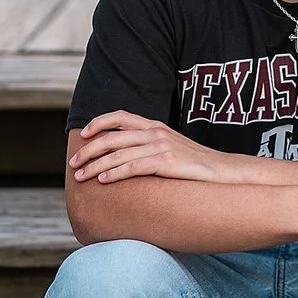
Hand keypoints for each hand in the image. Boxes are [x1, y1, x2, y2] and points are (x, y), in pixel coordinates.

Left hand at [69, 111, 227, 183]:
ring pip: (118, 153)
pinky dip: (114, 173)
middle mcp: (155, 132)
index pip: (120, 117)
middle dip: (88, 149)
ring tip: (80, 175)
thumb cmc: (197, 165)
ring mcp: (161, 146)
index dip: (98, 123)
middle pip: (112, 136)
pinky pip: (133, 167)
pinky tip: (102, 180)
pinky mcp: (167, 162)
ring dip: (94, 164)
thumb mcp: (172, 148)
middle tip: (73, 162)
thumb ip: (150, 146)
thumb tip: (128, 156)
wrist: (224, 172)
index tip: (83, 135)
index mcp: (155, 126)